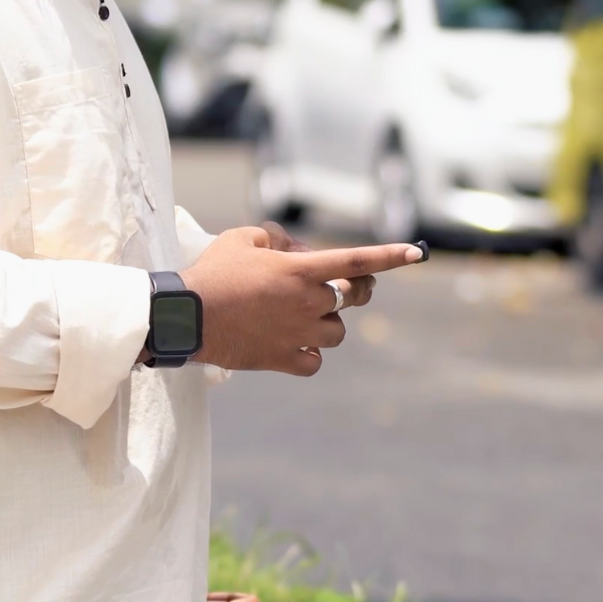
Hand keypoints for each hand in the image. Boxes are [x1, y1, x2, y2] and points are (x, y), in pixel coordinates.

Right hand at [181, 225, 422, 374]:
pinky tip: (292, 345)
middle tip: (341, 290)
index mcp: (300, 270)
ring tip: (297, 318)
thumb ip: (277, 240)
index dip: (390, 256)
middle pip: (354, 298)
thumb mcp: (243, 240)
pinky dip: (309, 355)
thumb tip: (297, 250)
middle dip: (355, 291)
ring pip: (337, 332)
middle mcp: (307, 302)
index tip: (417, 253)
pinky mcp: (285, 360)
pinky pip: (315, 362)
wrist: (185, 318)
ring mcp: (299, 334)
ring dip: (325, 324)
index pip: (357, 261)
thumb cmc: (212, 274)